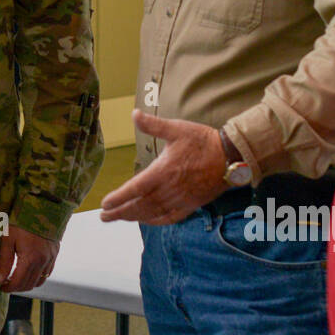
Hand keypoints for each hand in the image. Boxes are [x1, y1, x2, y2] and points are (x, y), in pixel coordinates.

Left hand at [0, 225, 58, 292]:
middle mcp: (43, 261)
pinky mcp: (55, 254)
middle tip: (6, 283)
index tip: (0, 286)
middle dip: (16, 287)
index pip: (18, 282)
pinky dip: (37, 277)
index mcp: (30, 259)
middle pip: (29, 284)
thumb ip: (4, 262)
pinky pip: (47, 273)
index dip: (8, 288)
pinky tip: (28, 271)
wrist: (42, 206)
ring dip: (27, 284)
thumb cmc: (22, 220)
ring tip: (16, 279)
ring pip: (39, 281)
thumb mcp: (8, 239)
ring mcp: (51, 258)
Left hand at [100, 109, 229, 224]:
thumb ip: (154, 124)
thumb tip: (134, 113)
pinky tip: (146, 220)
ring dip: (134, 217)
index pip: (135, 189)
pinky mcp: (191, 205)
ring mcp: (181, 199)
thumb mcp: (177, 129)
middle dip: (120, 212)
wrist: (231, 157)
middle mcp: (170, 189)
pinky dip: (155, 221)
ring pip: (152, 213)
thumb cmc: (202, 141)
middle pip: (140, 205)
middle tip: (104, 217)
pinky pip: (169, 217)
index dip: (119, 198)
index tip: (105, 203)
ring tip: (118, 218)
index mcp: (164, 171)